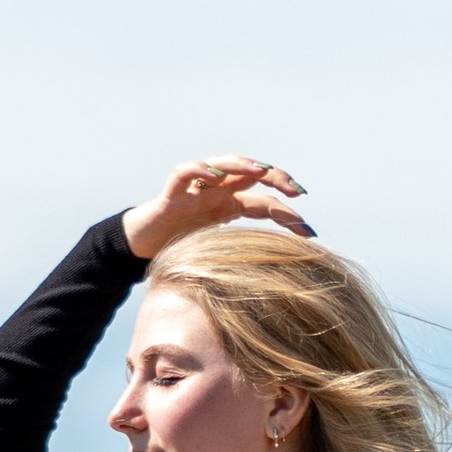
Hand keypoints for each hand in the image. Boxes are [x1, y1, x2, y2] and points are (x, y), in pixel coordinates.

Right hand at [122, 155, 314, 261]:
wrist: (141, 246)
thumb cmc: (179, 247)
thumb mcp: (217, 254)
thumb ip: (240, 260)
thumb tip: (277, 288)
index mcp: (230, 206)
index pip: (266, 202)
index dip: (288, 214)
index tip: (309, 233)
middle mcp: (216, 192)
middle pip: (251, 173)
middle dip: (276, 177)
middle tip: (297, 191)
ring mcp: (195, 191)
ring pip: (222, 163)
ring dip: (243, 164)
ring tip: (262, 172)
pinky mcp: (171, 196)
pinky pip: (184, 173)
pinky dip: (199, 170)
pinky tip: (215, 176)